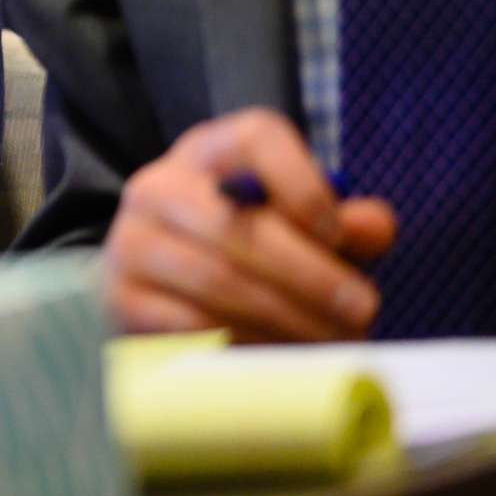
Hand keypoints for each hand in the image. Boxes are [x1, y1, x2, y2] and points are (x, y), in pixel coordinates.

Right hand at [101, 108, 397, 342]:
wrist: (162, 287)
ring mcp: (131, 242)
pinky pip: (191, 325)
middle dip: (310, 274)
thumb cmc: (246, 248)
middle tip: (362, 310)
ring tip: (332, 341)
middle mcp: (159, 186)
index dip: (303, 183)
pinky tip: (282, 357)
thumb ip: (341, 223)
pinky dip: (246, 342)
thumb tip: (373, 228)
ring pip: (216, 280)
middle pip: (237, 224)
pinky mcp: (122, 299)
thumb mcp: (295, 224)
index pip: (256, 139)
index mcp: (209, 152)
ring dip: (286, 318)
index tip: (338, 234)